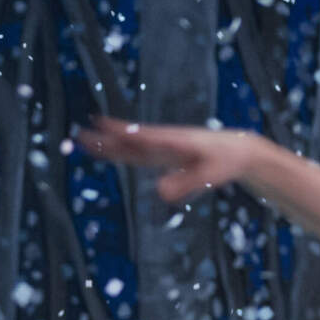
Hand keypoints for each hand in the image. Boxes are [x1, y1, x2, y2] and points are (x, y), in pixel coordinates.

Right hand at [75, 119, 269, 202]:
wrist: (239, 151)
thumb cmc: (226, 161)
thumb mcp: (209, 175)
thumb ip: (185, 183)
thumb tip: (159, 192)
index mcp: (172, 142)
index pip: (141, 137)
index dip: (121, 134)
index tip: (99, 126)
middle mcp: (162, 142)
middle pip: (129, 140)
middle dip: (105, 138)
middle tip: (79, 134)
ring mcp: (161, 149)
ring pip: (130, 146)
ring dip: (109, 144)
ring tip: (85, 141)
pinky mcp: (163, 156)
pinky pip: (137, 153)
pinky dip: (121, 151)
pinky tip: (109, 151)